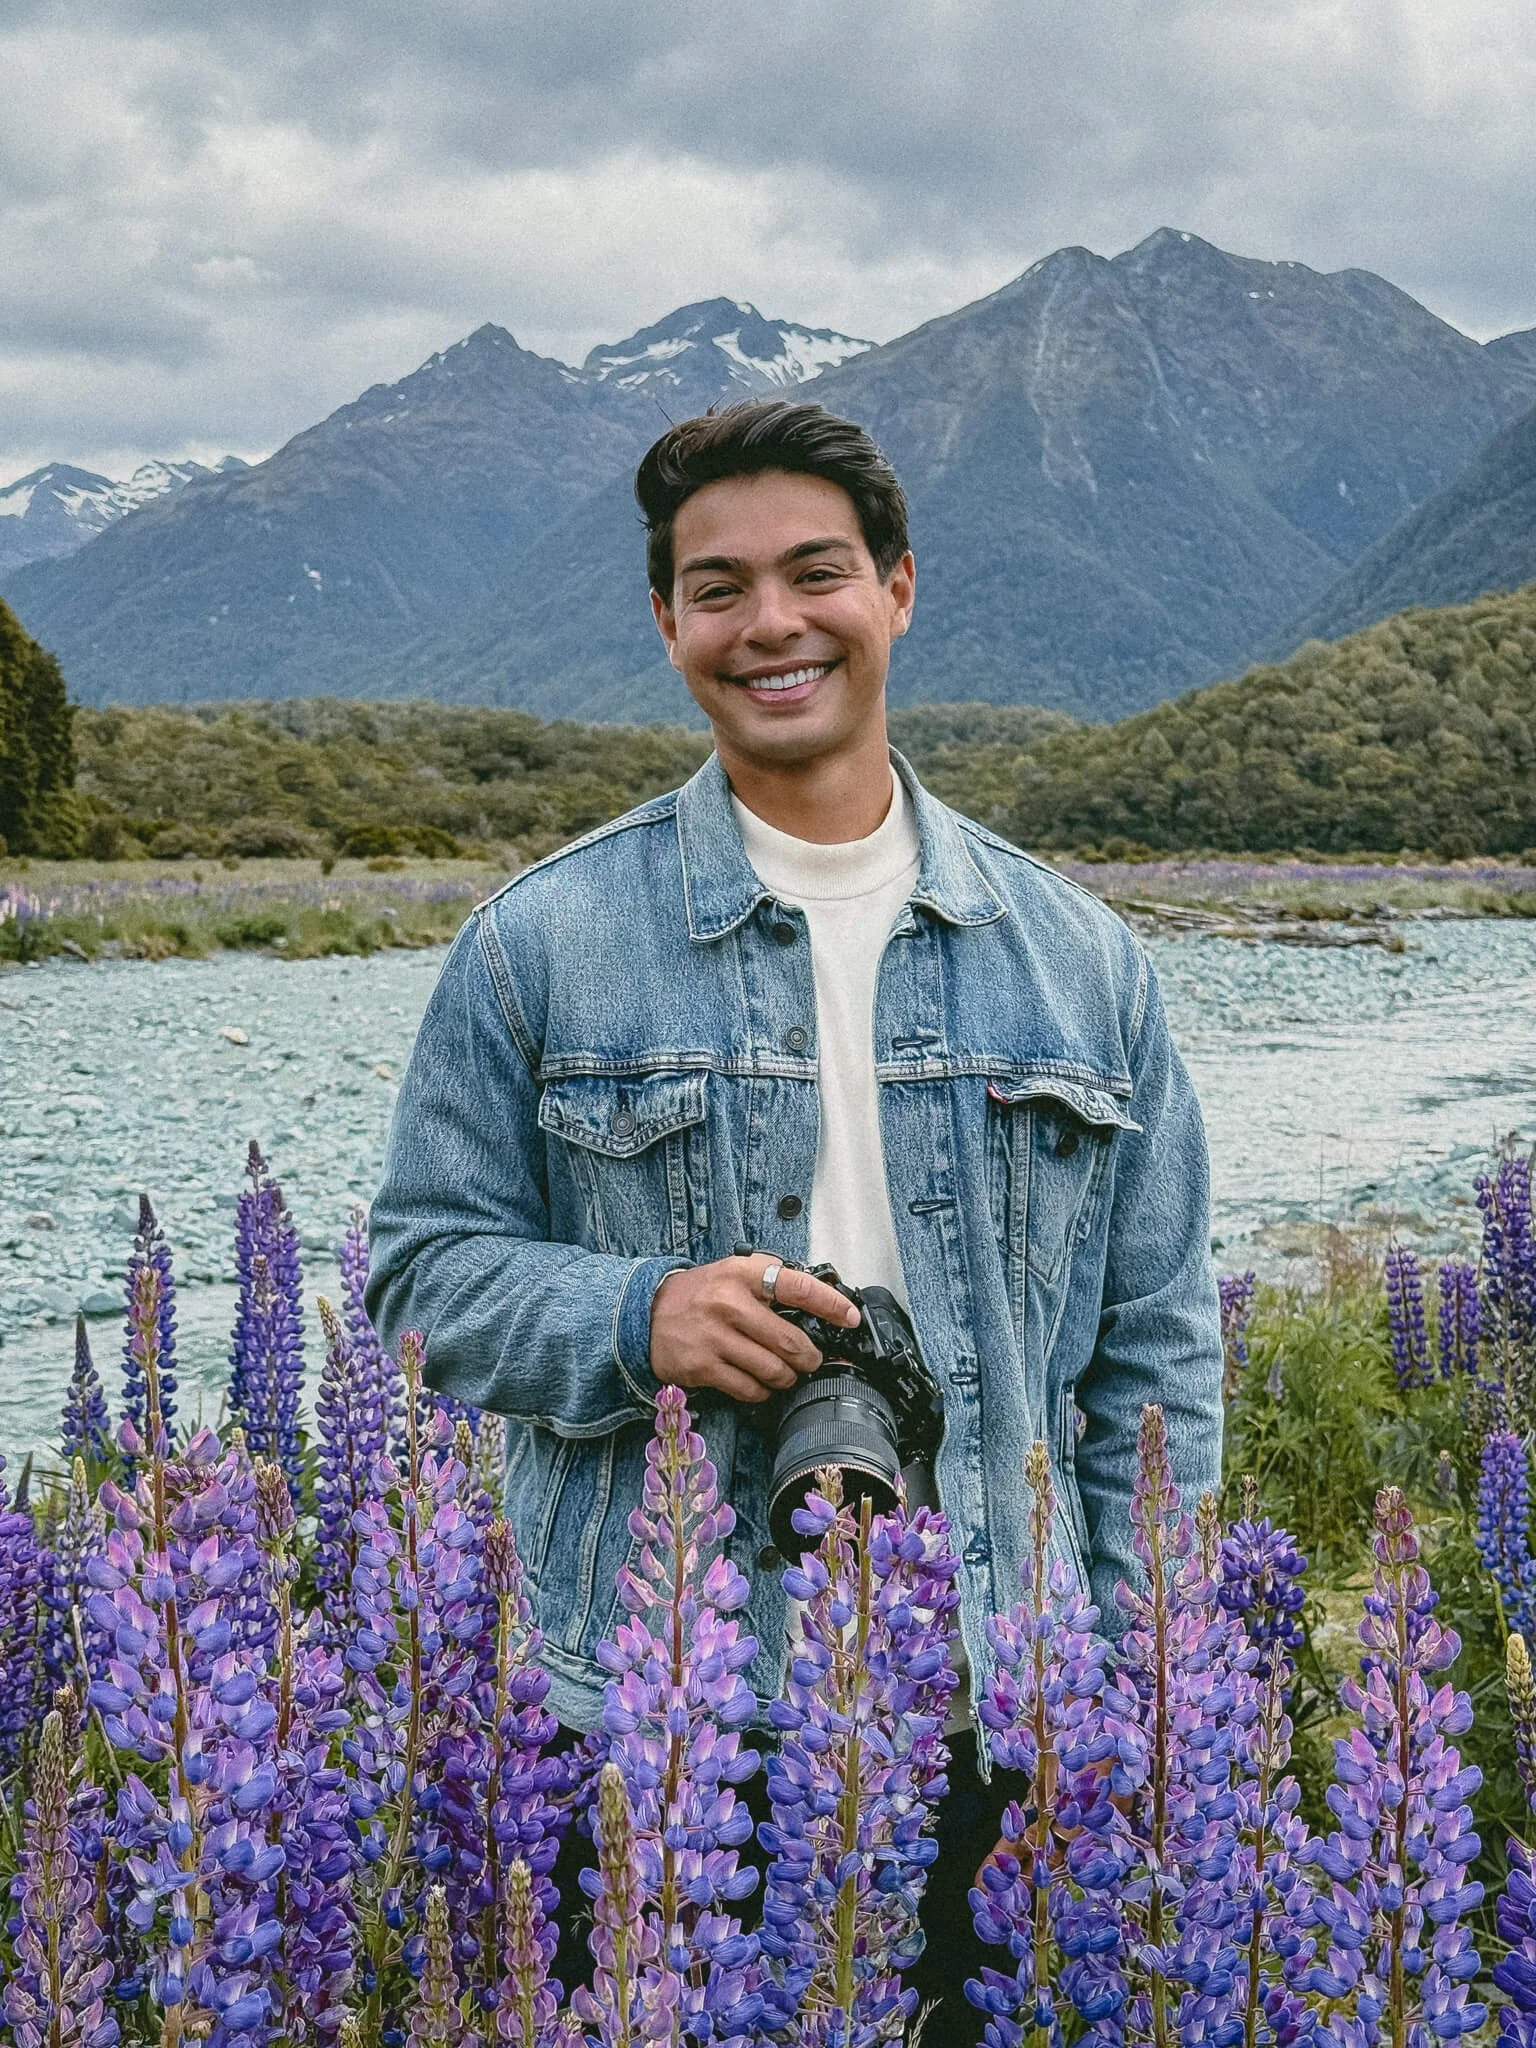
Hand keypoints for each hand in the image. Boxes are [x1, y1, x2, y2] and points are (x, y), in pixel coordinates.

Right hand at [649, 1254, 860, 1405]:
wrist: (644, 1314)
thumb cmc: (698, 1295)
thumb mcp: (731, 1272)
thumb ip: (769, 1280)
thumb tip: (817, 1296)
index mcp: (742, 1274)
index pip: (797, 1286)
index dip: (830, 1304)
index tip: (850, 1317)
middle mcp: (729, 1303)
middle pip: (790, 1340)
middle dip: (809, 1357)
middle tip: (810, 1360)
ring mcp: (714, 1337)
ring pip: (773, 1369)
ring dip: (786, 1377)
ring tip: (785, 1374)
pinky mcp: (703, 1366)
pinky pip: (748, 1388)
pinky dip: (761, 1391)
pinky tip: (759, 1385)